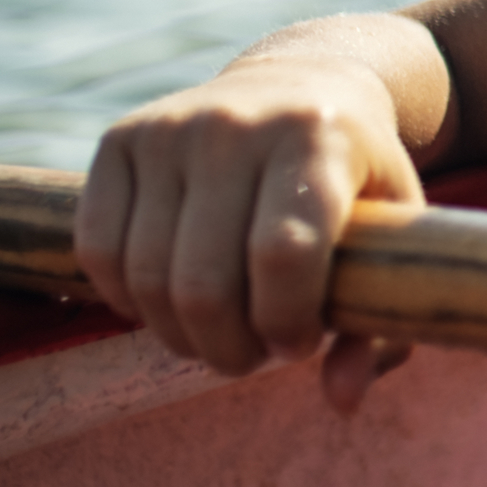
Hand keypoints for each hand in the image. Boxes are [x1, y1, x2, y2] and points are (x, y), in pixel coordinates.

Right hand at [78, 56, 423, 409]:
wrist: (301, 84)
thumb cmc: (354, 181)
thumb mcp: (390, 237)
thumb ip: (382, 324)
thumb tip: (343, 402)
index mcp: (319, 140)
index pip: (284, 255)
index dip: (285, 322)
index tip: (298, 345)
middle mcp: (238, 125)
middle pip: (205, 280)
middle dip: (226, 347)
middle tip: (251, 356)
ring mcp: (170, 127)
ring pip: (146, 274)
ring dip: (178, 334)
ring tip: (216, 337)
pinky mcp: (118, 139)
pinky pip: (96, 250)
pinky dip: (126, 300)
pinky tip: (165, 305)